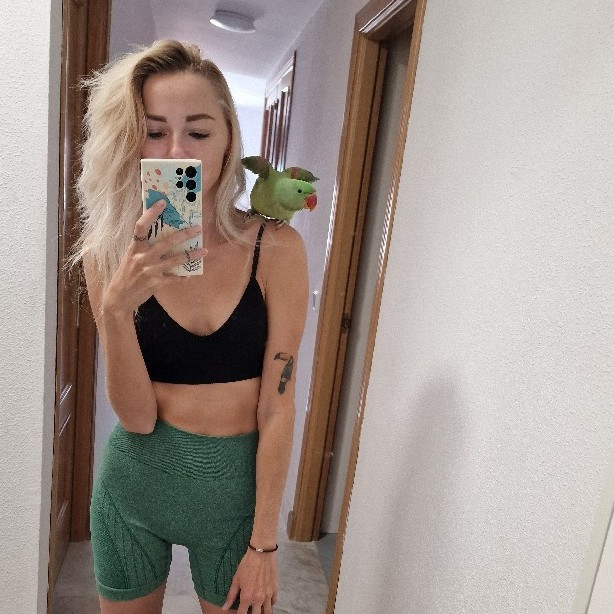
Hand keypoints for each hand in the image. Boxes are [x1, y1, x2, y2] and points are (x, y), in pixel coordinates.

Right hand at [102, 200, 205, 315]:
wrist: (119, 297)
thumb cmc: (126, 273)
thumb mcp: (131, 256)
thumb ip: (144, 246)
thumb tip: (160, 233)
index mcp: (135, 247)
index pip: (141, 226)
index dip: (151, 213)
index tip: (162, 203)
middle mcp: (142, 257)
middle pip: (166, 242)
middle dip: (184, 235)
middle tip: (198, 228)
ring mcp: (150, 270)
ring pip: (175, 260)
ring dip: (191, 255)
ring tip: (204, 251)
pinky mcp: (156, 283)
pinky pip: (174, 278)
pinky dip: (183, 276)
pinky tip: (190, 274)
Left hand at [222, 549, 278, 613]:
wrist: (261, 552)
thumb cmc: (247, 564)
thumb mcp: (236, 579)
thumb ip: (231, 595)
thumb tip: (224, 608)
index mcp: (247, 597)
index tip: (239, 611)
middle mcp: (258, 599)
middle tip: (249, 609)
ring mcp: (268, 595)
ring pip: (268, 612)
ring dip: (262, 612)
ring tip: (258, 608)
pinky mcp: (275, 589)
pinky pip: (273, 602)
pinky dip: (269, 603)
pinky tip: (265, 599)